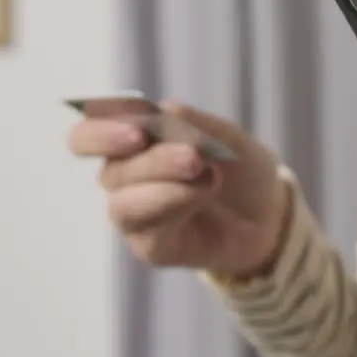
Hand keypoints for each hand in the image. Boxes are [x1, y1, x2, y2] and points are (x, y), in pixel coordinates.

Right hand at [68, 102, 289, 277]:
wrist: (269, 214)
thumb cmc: (237, 169)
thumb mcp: (226, 136)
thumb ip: (195, 123)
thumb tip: (164, 110)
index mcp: (126, 145)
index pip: (87, 137)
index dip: (101, 128)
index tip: (136, 120)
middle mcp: (122, 180)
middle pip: (110, 170)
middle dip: (151, 159)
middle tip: (189, 153)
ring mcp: (134, 216)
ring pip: (125, 203)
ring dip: (165, 183)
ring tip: (204, 170)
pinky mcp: (150, 247)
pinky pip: (149, 229)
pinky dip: (178, 204)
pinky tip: (205, 190)